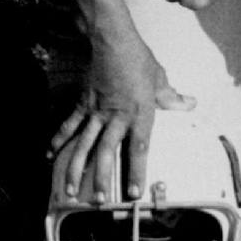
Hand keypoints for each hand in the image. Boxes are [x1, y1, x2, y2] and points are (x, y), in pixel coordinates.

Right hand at [47, 31, 193, 205]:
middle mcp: (117, 117)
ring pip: (84, 144)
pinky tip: (50, 155)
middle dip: (102, 178)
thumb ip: (172, 98)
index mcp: (139, 114)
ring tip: (70, 189)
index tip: (134, 193)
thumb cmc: (137, 59)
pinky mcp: (83, 103)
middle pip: (106, 152)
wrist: (112, 40)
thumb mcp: (160, 79)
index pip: (139, 149)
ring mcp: (97, 111)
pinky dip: (59, 140)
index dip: (136, 172)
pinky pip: (70, 125)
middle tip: (98, 200)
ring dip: (77, 168)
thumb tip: (190, 104)